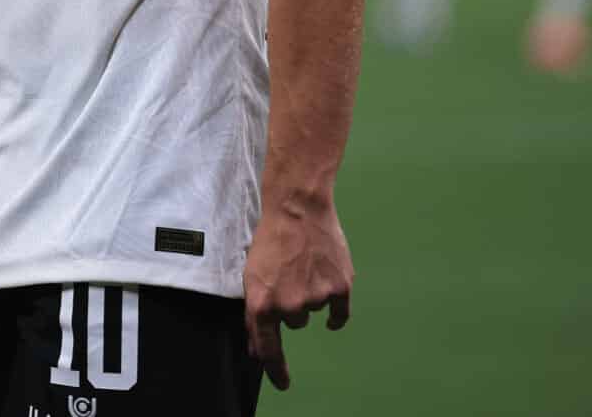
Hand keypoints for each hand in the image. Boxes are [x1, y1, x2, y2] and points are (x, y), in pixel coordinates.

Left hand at [242, 195, 352, 390]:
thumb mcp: (252, 276)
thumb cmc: (271, 240)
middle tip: (289, 273)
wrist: (297, 208)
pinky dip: (336, 309)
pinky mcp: (340, 288)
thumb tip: (259, 349)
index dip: (275, 369)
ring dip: (310, 294)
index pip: (268, 348)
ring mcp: (316, 298)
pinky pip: (339, 314)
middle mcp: (288, 306)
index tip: (283, 383)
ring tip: (304, 265)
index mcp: (261, 304)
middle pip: (294, 323)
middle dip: (291, 303)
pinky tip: (329, 288)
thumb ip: (257, 314)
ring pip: (314, 312)